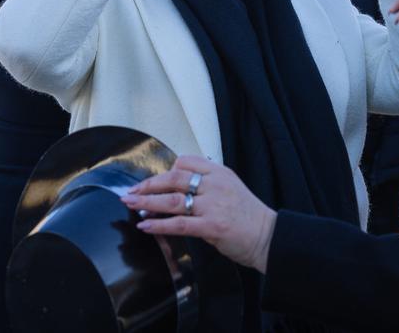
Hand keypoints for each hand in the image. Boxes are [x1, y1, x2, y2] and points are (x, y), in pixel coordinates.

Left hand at [121, 156, 276, 273]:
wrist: (268, 236)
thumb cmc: (248, 216)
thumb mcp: (230, 188)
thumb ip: (207, 185)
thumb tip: (178, 190)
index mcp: (220, 172)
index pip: (186, 162)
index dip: (166, 171)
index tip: (153, 181)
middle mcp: (215, 184)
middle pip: (174, 178)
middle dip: (148, 185)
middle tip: (131, 191)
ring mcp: (213, 205)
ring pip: (173, 199)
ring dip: (147, 202)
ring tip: (130, 204)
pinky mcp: (212, 225)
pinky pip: (179, 223)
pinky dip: (159, 224)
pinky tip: (145, 225)